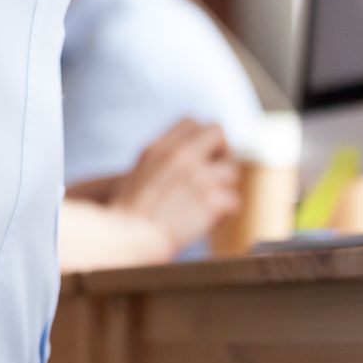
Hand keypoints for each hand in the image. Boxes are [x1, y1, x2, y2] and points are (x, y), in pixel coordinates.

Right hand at [108, 119, 240, 256]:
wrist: (128, 239)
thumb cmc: (128, 216)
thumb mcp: (139, 174)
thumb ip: (163, 160)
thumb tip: (188, 156)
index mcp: (158, 148)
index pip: (191, 122)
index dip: (200, 139)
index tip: (199, 157)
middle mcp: (179, 156)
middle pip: (217, 132)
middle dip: (221, 153)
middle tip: (214, 176)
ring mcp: (197, 176)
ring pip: (232, 170)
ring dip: (224, 188)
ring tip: (208, 206)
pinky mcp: (211, 200)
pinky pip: (234, 201)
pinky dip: (225, 214)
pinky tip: (210, 223)